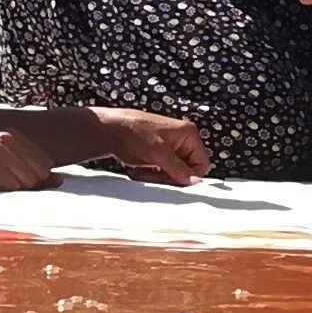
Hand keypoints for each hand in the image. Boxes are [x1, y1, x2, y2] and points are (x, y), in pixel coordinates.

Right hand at [0, 125, 60, 192]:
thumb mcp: (2, 160)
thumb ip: (32, 168)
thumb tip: (60, 180)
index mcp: (13, 135)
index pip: (45, 165)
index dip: (35, 180)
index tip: (13, 180)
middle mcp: (6, 139)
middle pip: (38, 176)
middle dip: (26, 186)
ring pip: (25, 183)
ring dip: (12, 190)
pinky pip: (9, 187)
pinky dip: (1, 192)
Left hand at [89, 108, 209, 185]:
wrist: (110, 130)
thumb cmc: (135, 133)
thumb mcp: (159, 153)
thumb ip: (179, 169)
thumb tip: (196, 181)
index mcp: (189, 134)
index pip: (201, 163)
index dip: (190, 175)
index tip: (173, 180)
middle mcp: (183, 141)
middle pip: (188, 170)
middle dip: (171, 176)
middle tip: (155, 176)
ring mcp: (170, 148)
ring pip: (174, 173)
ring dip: (159, 177)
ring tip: (144, 173)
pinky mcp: (159, 155)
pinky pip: (163, 172)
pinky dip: (152, 175)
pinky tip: (140, 171)